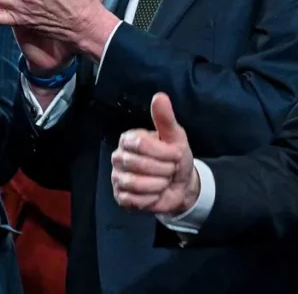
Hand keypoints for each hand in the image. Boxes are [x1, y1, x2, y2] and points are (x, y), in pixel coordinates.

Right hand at [112, 93, 199, 215]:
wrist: (181, 185)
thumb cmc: (175, 158)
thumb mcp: (176, 137)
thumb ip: (166, 119)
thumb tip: (160, 96)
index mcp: (129, 139)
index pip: (141, 145)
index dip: (163, 153)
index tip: (177, 154)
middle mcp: (119, 157)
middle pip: (139, 165)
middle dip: (163, 170)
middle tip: (170, 169)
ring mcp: (117, 178)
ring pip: (136, 184)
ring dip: (158, 185)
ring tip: (164, 181)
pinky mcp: (120, 197)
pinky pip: (134, 200)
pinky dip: (151, 199)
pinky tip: (155, 193)